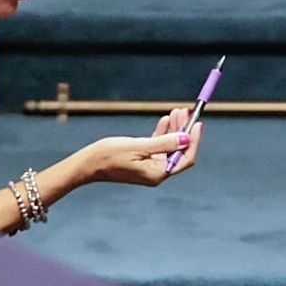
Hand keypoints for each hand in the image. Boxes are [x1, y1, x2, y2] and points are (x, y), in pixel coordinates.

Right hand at [77, 109, 202, 185]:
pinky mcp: (142, 160)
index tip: (198, 124)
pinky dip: (162, 133)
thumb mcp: (139, 146)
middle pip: (178, 150)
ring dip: (174, 129)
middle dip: (184, 131)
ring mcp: (149, 167)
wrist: (87, 164)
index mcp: (158, 173)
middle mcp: (156, 172)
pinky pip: (158, 146)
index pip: (185, 158)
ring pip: (169, 146)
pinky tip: (165, 120)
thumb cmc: (110, 156)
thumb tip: (186, 138)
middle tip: (186, 112)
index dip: (194, 141)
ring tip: (177, 112)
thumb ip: (164, 142)